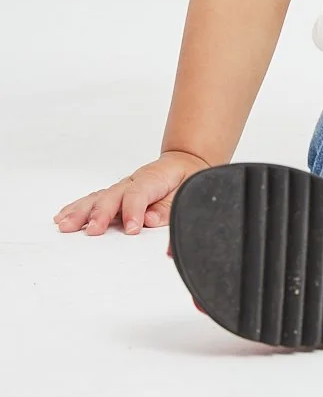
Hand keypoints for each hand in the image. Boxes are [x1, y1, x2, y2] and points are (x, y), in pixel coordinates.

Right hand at [53, 150, 209, 235]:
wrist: (183, 164)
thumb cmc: (186, 180)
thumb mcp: (186, 194)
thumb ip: (169, 209)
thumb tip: (150, 221)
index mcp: (153, 180)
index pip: (139, 194)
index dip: (134, 211)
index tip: (133, 229)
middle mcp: (133, 181)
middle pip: (112, 196)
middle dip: (101, 214)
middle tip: (93, 231)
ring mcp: (121, 187)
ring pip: (98, 198)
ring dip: (81, 212)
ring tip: (66, 226)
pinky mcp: (114, 194)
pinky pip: (93, 200)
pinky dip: (77, 208)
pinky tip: (62, 217)